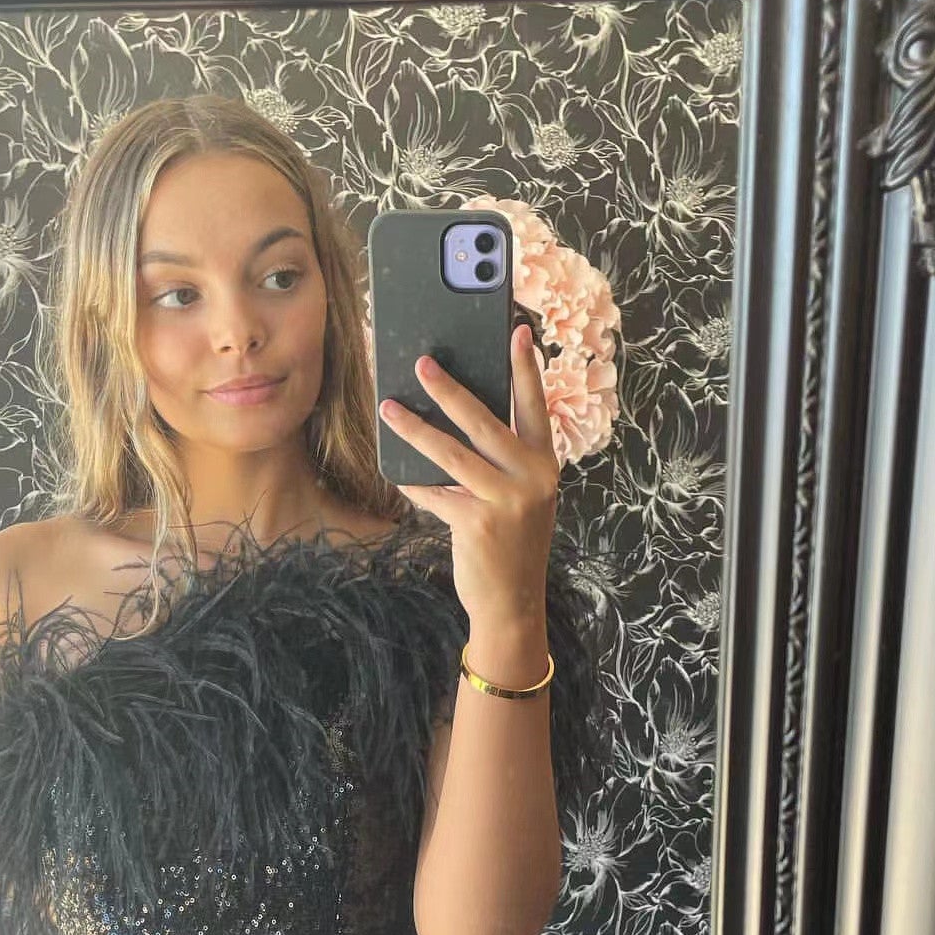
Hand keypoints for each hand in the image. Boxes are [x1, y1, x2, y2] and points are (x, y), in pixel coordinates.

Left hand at [380, 320, 558, 631]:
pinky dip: (413, 482)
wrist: (513, 603)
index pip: (535, 406)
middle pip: (485, 421)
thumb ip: (499, 462)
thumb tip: (451, 421)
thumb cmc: (510, 543)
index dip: (526, 368)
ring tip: (389, 406)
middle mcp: (532, 478)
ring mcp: (507, 501)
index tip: (519, 331)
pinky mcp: (478, 523)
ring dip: (414, 427)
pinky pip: (435, 493)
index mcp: (545, 465)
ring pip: (451, 453)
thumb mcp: (519, 497)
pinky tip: (394, 470)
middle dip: (449, 388)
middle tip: (423, 361)